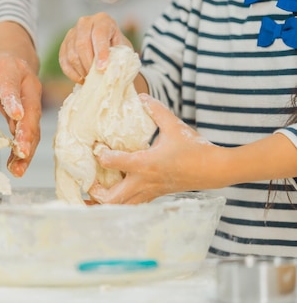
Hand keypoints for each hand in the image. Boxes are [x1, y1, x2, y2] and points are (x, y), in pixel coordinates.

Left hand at [0, 21, 40, 176]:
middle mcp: (27, 84)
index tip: (15, 114)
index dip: (13, 100)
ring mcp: (33, 99)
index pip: (11, 85)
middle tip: (20, 152)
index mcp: (9, 69)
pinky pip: (30, 132)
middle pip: (30, 110)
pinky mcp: (32, 112)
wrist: (11, 54)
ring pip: (34, 125)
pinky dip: (24, 149)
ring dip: (27, 147)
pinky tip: (17, 165)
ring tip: (17, 169)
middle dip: (26, 132)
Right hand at [59, 13, 133, 82]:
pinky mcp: (64, 44)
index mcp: (102, 20)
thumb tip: (108, 69)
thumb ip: (117, 56)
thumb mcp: (123, 49)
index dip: (100, 52)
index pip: (99, 34)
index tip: (102, 68)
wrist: (108, 44)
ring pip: (72, 54)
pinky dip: (72, 73)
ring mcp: (72, 33)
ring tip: (90, 78)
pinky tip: (81, 79)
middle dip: (89, 64)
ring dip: (81, 70)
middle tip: (96, 76)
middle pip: (82, 44)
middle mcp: (85, 23)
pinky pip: (63, 61)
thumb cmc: (118, 47)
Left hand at [89, 94, 222, 203]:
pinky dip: (119, 202)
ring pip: (121, 206)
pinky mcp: (155, 194)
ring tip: (92, 195)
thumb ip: (156, 110)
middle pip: (112, 198)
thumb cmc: (195, 148)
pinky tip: (112, 195)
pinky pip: (132, 204)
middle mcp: (145, 181)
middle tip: (86, 182)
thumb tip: (142, 96)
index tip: (95, 147)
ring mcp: (150, 191)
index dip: (100, 155)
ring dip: (105, 202)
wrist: (216, 170)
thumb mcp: (174, 125)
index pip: (114, 163)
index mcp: (146, 164)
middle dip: (95, 193)